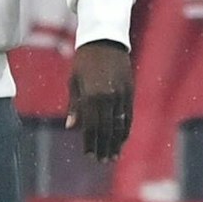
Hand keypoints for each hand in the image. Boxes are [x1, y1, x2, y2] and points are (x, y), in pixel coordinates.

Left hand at [66, 40, 132, 162]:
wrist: (105, 39)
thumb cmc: (84, 61)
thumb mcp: (74, 81)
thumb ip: (75, 105)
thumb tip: (72, 127)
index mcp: (91, 95)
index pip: (92, 126)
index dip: (90, 143)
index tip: (89, 156)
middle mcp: (108, 97)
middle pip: (106, 129)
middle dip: (104, 147)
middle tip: (102, 162)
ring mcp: (121, 94)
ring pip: (120, 124)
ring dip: (116, 142)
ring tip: (113, 156)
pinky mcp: (130, 91)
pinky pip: (128, 115)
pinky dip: (125, 129)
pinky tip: (122, 139)